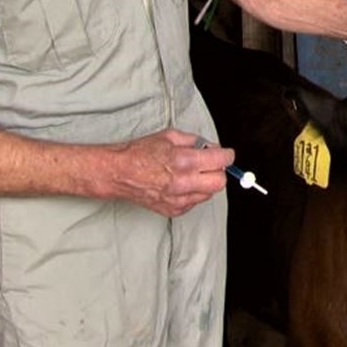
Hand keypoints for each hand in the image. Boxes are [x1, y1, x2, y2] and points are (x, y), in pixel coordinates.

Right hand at [113, 129, 230, 216]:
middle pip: (220, 182)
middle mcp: (184, 182)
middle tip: (210, 165)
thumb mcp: (169, 135)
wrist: (119, 173)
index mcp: (184, 160)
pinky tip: (180, 185)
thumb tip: (210, 147)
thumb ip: (194, 141)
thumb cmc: (140, 152)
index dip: (226, 156)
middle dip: (218, 172)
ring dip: (205, 183)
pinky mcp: (173, 210)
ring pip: (208, 194)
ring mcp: (179, 199)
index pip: (221, 161)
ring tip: (191, 174)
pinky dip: (192, 193)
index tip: (225, 155)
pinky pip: (194, 203)